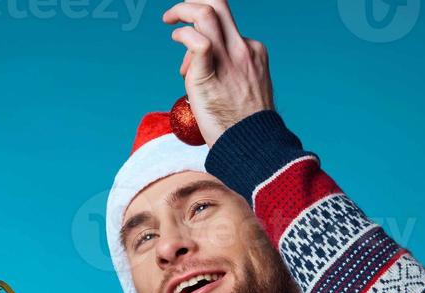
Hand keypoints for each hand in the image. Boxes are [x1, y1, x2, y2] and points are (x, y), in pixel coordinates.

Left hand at [162, 0, 273, 144]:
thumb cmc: (245, 127)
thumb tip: (195, 68)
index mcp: (254, 52)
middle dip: (195, 1)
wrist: (253, 146)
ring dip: (182, 9)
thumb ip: (227, 73)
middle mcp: (243, 49)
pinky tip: (174, 37)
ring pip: (206, 13)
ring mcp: (228, 59)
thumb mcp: (245, 91)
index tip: (192, 53)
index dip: (203, 32)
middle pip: (219, 5)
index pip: (226, 27)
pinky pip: (197, 41)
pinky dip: (182, 35)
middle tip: (177, 12)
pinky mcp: (209, 73)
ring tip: (169, 18)